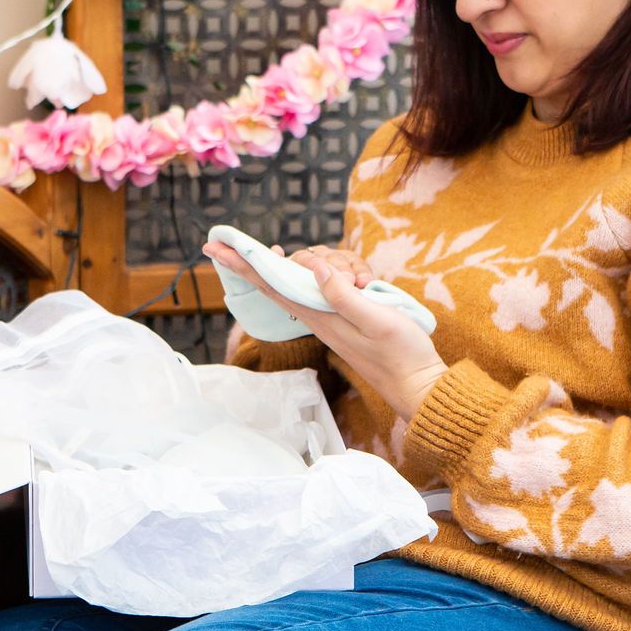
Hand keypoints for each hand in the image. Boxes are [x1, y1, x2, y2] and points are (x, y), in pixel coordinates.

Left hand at [204, 239, 448, 420]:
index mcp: (319, 315)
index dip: (242, 264)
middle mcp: (317, 314)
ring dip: (343, 266)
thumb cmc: (400, 353)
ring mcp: (330, 314)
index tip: (213, 247)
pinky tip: (368, 283)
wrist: (417, 383)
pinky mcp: (344, 314)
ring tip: (369, 284)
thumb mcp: (376, 319)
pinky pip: (336, 282)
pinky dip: (351, 274)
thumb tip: (312, 268)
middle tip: (357, 277)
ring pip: (319, 272)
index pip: (270, 284)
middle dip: (318, 259)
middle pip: (295, 270)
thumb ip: (343, 295)